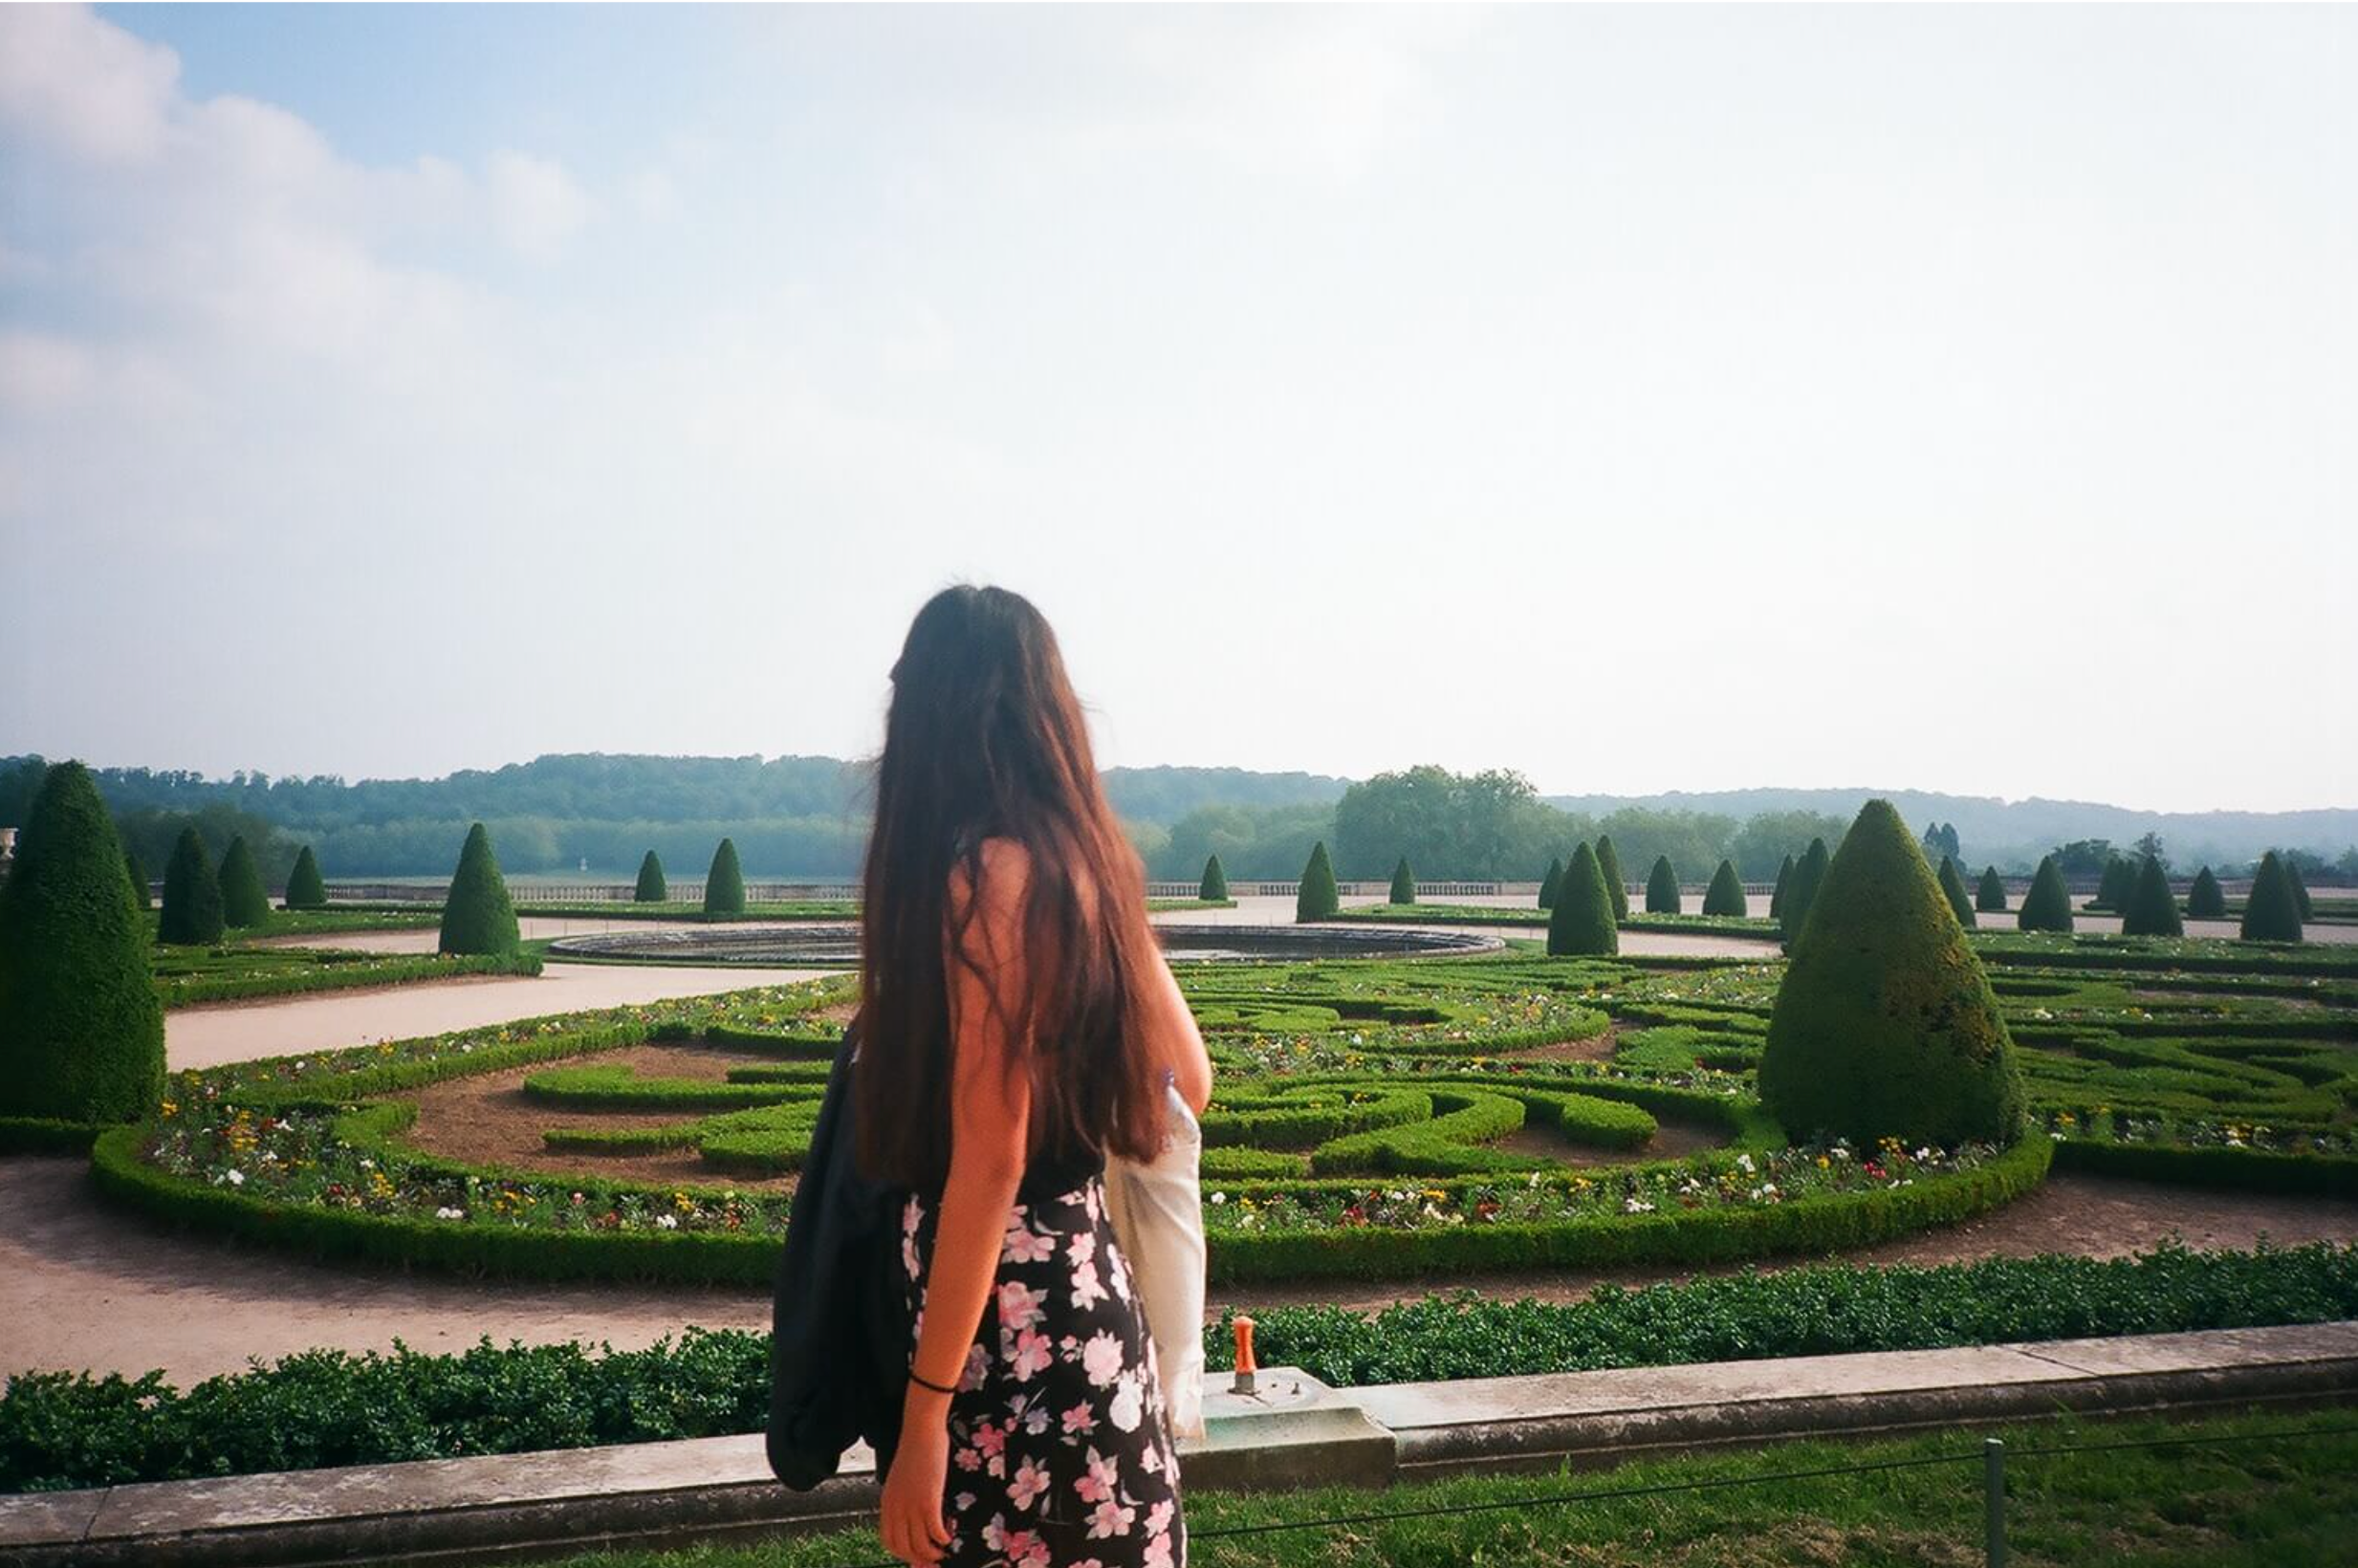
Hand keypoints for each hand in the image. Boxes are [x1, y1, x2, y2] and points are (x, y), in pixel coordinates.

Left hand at [878, 1415, 950, 1565]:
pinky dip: (943, 1539)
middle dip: (919, 1559)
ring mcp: (911, 1506)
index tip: (916, 1557)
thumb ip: (903, 1498)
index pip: (889, 1541)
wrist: (920, 1432)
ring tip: (943, 1552)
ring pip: (919, 1545)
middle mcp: (896, 1509)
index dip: (903, 1553)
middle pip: (903, 1548)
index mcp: (887, 1504)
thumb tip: (913, 1515)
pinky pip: (934, 1531)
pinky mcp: (928, 1501)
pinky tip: (950, 1537)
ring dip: (932, 1554)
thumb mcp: (902, 1479)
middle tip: (934, 1560)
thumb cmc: (914, 1451)